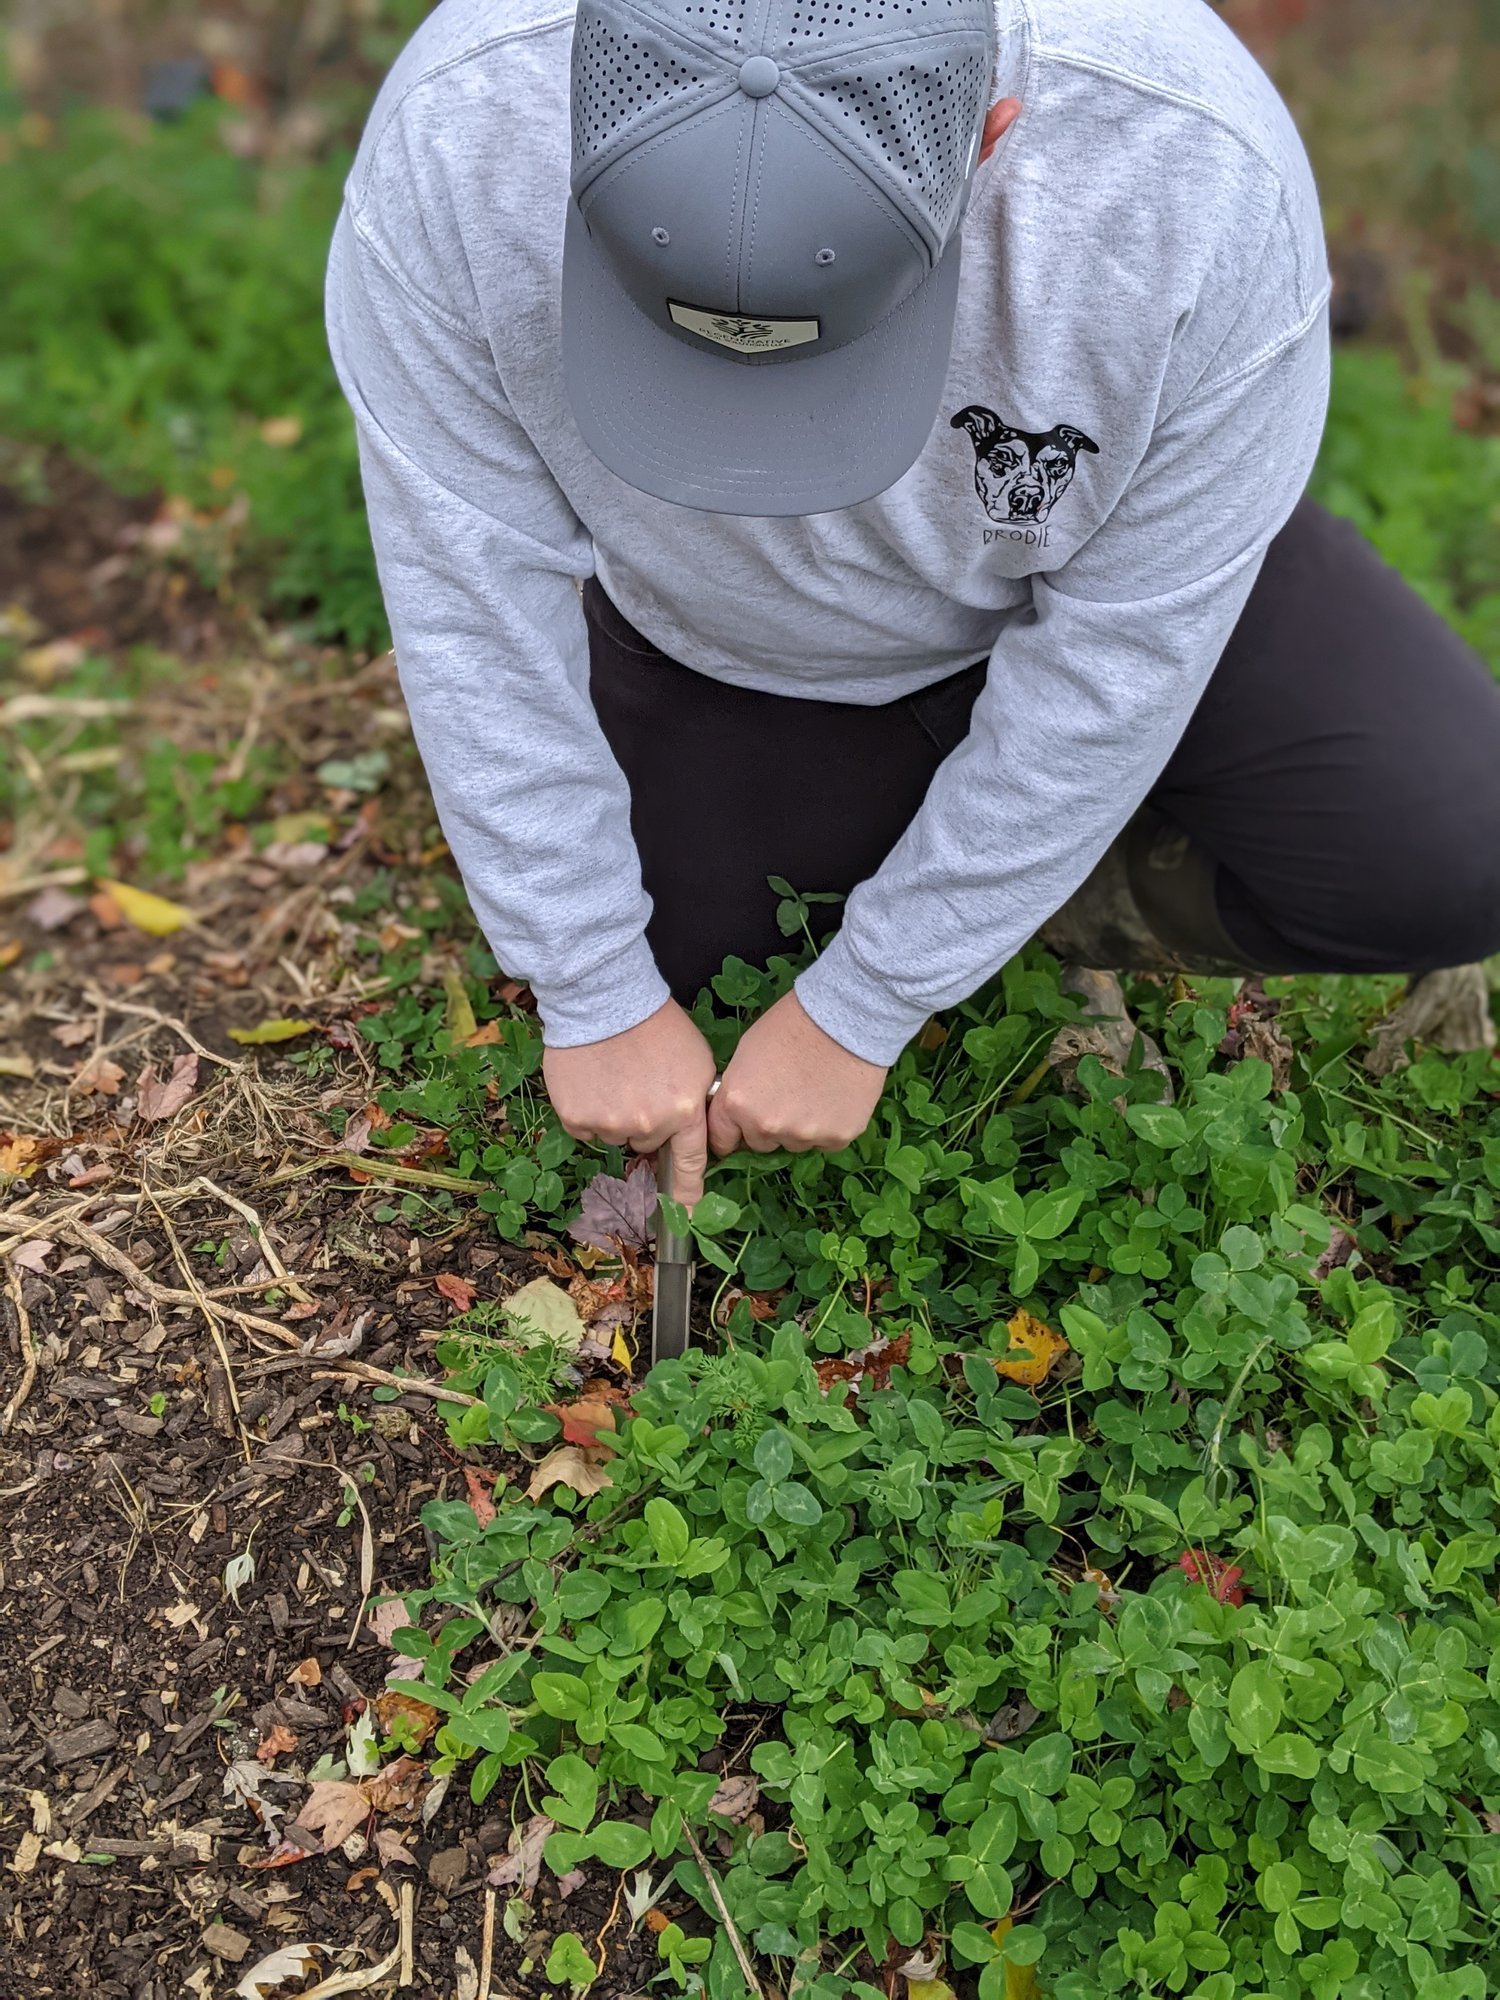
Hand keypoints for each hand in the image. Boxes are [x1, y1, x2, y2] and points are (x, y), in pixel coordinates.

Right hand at [543, 999, 716, 1207]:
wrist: (603, 1001)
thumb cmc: (656, 1025)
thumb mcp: (696, 1063)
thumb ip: (694, 1102)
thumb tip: (687, 1131)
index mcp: (684, 1110)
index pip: (690, 1164)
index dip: (689, 1196)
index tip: (689, 1220)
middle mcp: (649, 1124)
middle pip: (647, 1142)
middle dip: (646, 1120)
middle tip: (639, 1082)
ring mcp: (611, 1124)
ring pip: (616, 1134)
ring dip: (615, 1113)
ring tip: (616, 1074)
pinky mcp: (577, 1119)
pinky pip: (586, 1127)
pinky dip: (588, 1109)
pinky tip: (593, 1078)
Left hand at [708, 990, 886, 1156]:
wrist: (842, 1017)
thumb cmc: (790, 1025)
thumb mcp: (746, 1055)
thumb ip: (739, 1093)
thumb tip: (741, 1116)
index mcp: (738, 1104)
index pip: (723, 1140)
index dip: (732, 1133)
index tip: (741, 1130)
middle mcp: (768, 1126)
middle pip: (762, 1143)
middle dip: (770, 1126)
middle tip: (787, 1096)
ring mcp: (804, 1135)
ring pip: (796, 1143)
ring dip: (801, 1126)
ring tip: (816, 1091)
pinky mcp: (838, 1137)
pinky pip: (827, 1141)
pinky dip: (830, 1125)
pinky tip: (836, 1096)